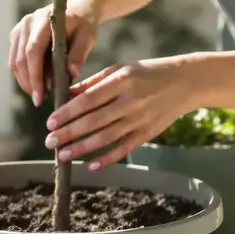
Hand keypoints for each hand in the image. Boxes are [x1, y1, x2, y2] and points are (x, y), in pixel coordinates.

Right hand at [7, 2, 97, 105]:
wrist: (79, 9)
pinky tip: (35, 83)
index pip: (33, 51)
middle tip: (39, 100)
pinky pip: (14, 60)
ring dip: (24, 81)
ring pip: (14, 62)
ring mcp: (19, 29)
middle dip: (29, 83)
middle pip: (20, 59)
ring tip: (39, 94)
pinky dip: (23, 74)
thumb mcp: (87, 38)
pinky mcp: (17, 36)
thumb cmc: (84, 24)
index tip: (40, 96)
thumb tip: (72, 74)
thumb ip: (79, 54)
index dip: (34, 75)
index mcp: (44, 20)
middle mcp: (27, 23)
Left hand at [44, 56, 195, 170]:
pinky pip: (125, 149)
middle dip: (70, 133)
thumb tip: (67, 94)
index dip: (68, 112)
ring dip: (83, 148)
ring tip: (63, 155)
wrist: (185, 82)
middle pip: (95, 121)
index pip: (89, 99)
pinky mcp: (148, 133)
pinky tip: (91, 165)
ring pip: (107, 138)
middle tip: (49, 142)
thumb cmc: (147, 72)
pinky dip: (108, 158)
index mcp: (122, 80)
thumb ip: (94, 82)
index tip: (50, 121)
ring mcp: (141, 119)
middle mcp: (131, 101)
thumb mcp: (120, 68)